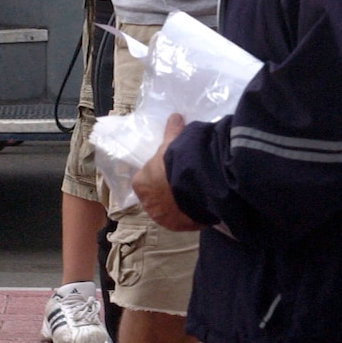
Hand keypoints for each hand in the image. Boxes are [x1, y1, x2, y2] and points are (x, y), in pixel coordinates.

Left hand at [132, 114, 201, 230]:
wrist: (192, 182)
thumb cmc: (176, 160)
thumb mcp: (173, 142)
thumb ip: (172, 131)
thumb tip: (175, 116)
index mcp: (140, 183)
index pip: (144, 180)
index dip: (157, 175)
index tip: (170, 171)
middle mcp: (147, 203)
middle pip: (156, 198)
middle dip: (167, 193)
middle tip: (183, 185)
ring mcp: (163, 218)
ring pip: (170, 212)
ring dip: (179, 206)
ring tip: (194, 196)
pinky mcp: (178, 227)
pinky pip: (184, 221)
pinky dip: (191, 216)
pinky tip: (201, 206)